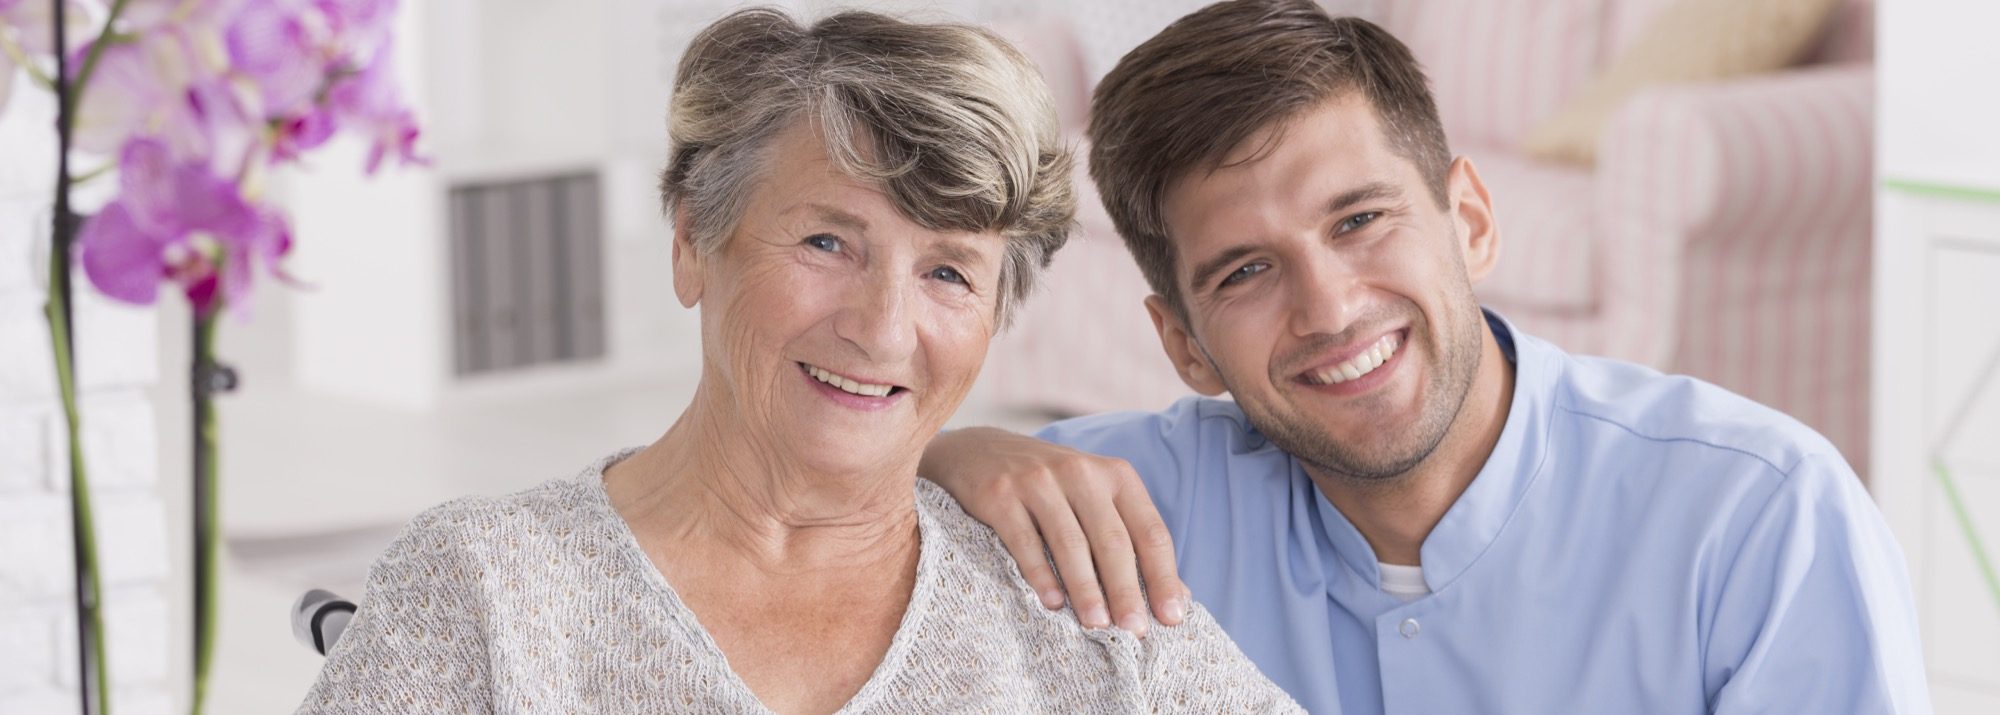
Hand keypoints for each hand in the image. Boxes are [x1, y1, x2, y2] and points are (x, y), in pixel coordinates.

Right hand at [921, 427, 1187, 635]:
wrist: (977, 453)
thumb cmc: (1049, 488)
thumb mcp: (1094, 498)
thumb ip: (1129, 537)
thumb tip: (1177, 596)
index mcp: (1115, 475)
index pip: (1150, 531)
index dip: (1163, 576)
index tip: (1170, 617)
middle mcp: (1081, 472)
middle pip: (1113, 540)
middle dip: (1126, 590)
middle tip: (1134, 631)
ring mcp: (1038, 481)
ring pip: (1071, 543)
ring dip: (1086, 589)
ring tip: (1096, 625)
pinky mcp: (1001, 494)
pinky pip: (1025, 541)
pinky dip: (1040, 574)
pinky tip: (1052, 603)